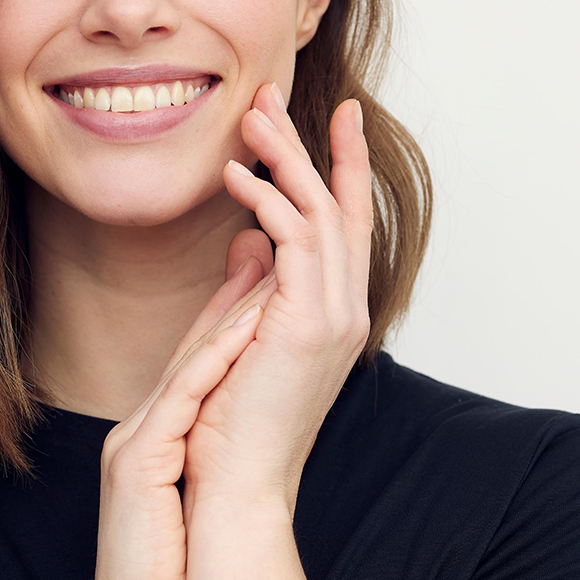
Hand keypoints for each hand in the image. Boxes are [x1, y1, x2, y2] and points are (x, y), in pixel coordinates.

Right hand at [80, 259, 277, 579]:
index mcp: (159, 427)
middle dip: (235, 286)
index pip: (201, 354)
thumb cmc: (167, 559)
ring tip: (268, 260)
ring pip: (189, 359)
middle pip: (195, 341)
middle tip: (270, 230)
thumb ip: (211, 432)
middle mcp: (144, 421)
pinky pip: (180, 400)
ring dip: (231, 309)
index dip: (235, 304)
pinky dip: (213, 362)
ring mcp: (135, 437)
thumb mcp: (192, 483)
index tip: (270, 260)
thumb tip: (244, 399)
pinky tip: (245, 331)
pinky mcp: (136, 462)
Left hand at [182, 85, 371, 517]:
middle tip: (274, 96)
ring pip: (319, 210)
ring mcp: (335, 314)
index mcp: (333, 308)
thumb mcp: (245, 333)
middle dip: (310, 145)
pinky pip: (297, 239)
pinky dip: (268, 199)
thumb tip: (249, 235)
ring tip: (251, 116)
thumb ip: (252, 282)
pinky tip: (236, 175)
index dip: (341, 165)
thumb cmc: (233, 414)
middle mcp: (346, 305)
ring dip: (286, 158)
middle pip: (336, 203)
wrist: (235, 483)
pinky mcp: (309, 322)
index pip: (344, 221)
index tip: (331, 117)